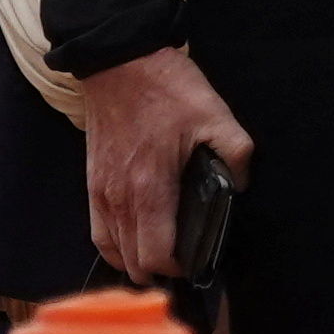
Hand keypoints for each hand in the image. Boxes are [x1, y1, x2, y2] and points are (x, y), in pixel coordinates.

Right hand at [77, 45, 252, 280]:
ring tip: (160, 255)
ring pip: (114, 253)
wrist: (119, 62)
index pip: (156, 257)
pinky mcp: (92, 184)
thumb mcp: (214, 114)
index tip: (196, 260)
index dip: (179, 269)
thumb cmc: (166, 89)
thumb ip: (236, 153)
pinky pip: (98, 234)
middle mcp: (120, 200)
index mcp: (150, 189)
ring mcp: (101, 194)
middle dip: (159, 271)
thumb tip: (241, 184)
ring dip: (136, 261)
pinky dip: (115, 246)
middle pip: (133, 265)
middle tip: (183, 260)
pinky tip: (133, 241)